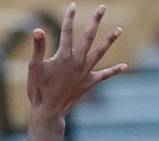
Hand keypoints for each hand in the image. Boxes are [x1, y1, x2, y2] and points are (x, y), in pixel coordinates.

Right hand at [27, 4, 127, 118]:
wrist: (48, 111)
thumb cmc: (38, 89)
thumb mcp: (34, 67)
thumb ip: (38, 47)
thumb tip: (38, 29)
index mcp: (64, 56)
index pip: (66, 31)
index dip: (69, 17)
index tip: (73, 5)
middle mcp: (78, 62)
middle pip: (89, 37)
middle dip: (95, 21)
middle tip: (102, 8)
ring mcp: (85, 73)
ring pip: (100, 53)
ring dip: (109, 41)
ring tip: (119, 30)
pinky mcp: (89, 83)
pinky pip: (104, 75)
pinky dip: (114, 71)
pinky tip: (124, 66)